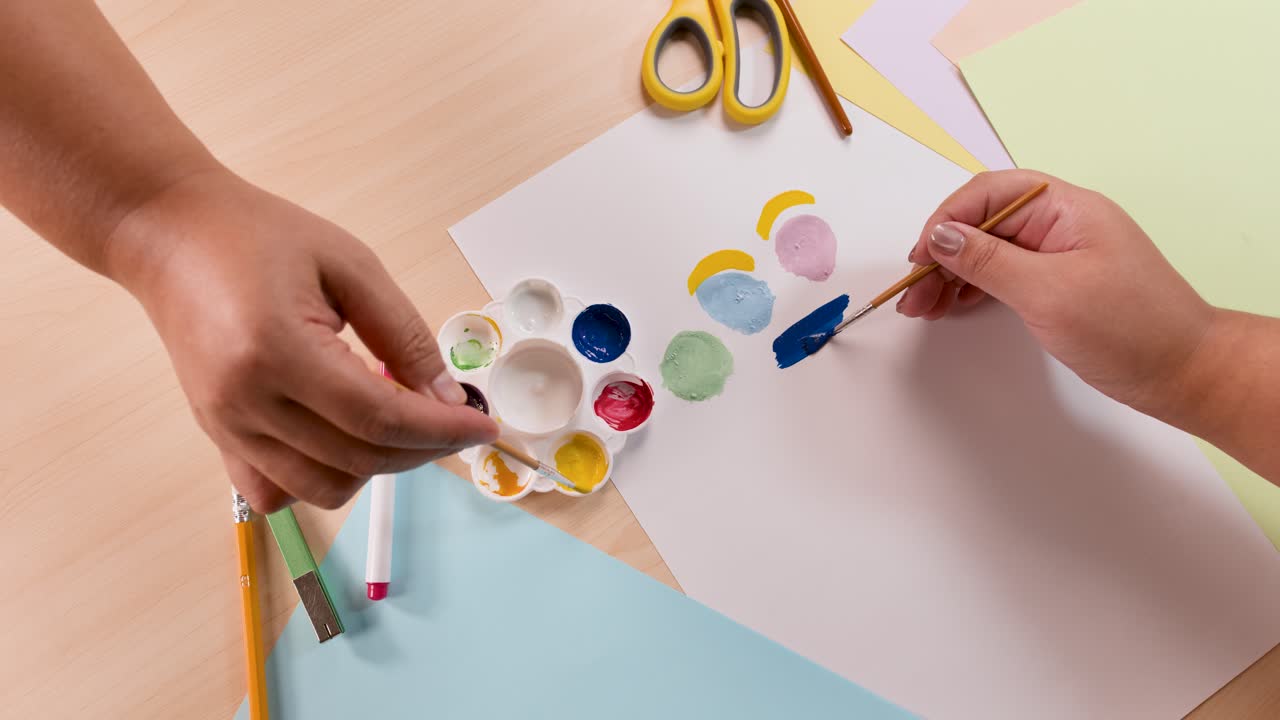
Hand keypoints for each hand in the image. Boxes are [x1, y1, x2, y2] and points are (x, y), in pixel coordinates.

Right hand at [106, 169, 498, 511]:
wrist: (172, 235)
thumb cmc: (258, 236)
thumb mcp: (350, 265)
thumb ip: (402, 335)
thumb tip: (446, 399)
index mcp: (275, 352)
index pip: (378, 418)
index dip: (440, 430)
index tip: (483, 425)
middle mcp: (244, 404)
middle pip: (359, 460)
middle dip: (424, 448)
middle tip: (456, 419)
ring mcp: (225, 428)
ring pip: (325, 489)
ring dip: (379, 465)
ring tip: (397, 416)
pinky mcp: (218, 437)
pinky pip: (278, 493)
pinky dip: (325, 478)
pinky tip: (345, 437)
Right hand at [899, 169, 1215, 418]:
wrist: (1184, 372)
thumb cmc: (1131, 328)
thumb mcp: (1048, 292)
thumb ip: (988, 261)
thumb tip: (940, 236)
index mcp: (1065, 208)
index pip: (989, 195)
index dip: (946, 221)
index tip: (920, 258)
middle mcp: (1061, 224)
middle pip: (983, 223)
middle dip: (941, 253)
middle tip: (913, 293)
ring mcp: (1059, 255)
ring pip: (988, 251)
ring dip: (951, 275)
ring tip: (921, 306)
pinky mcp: (1058, 285)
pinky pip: (1003, 274)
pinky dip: (973, 289)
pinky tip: (951, 304)